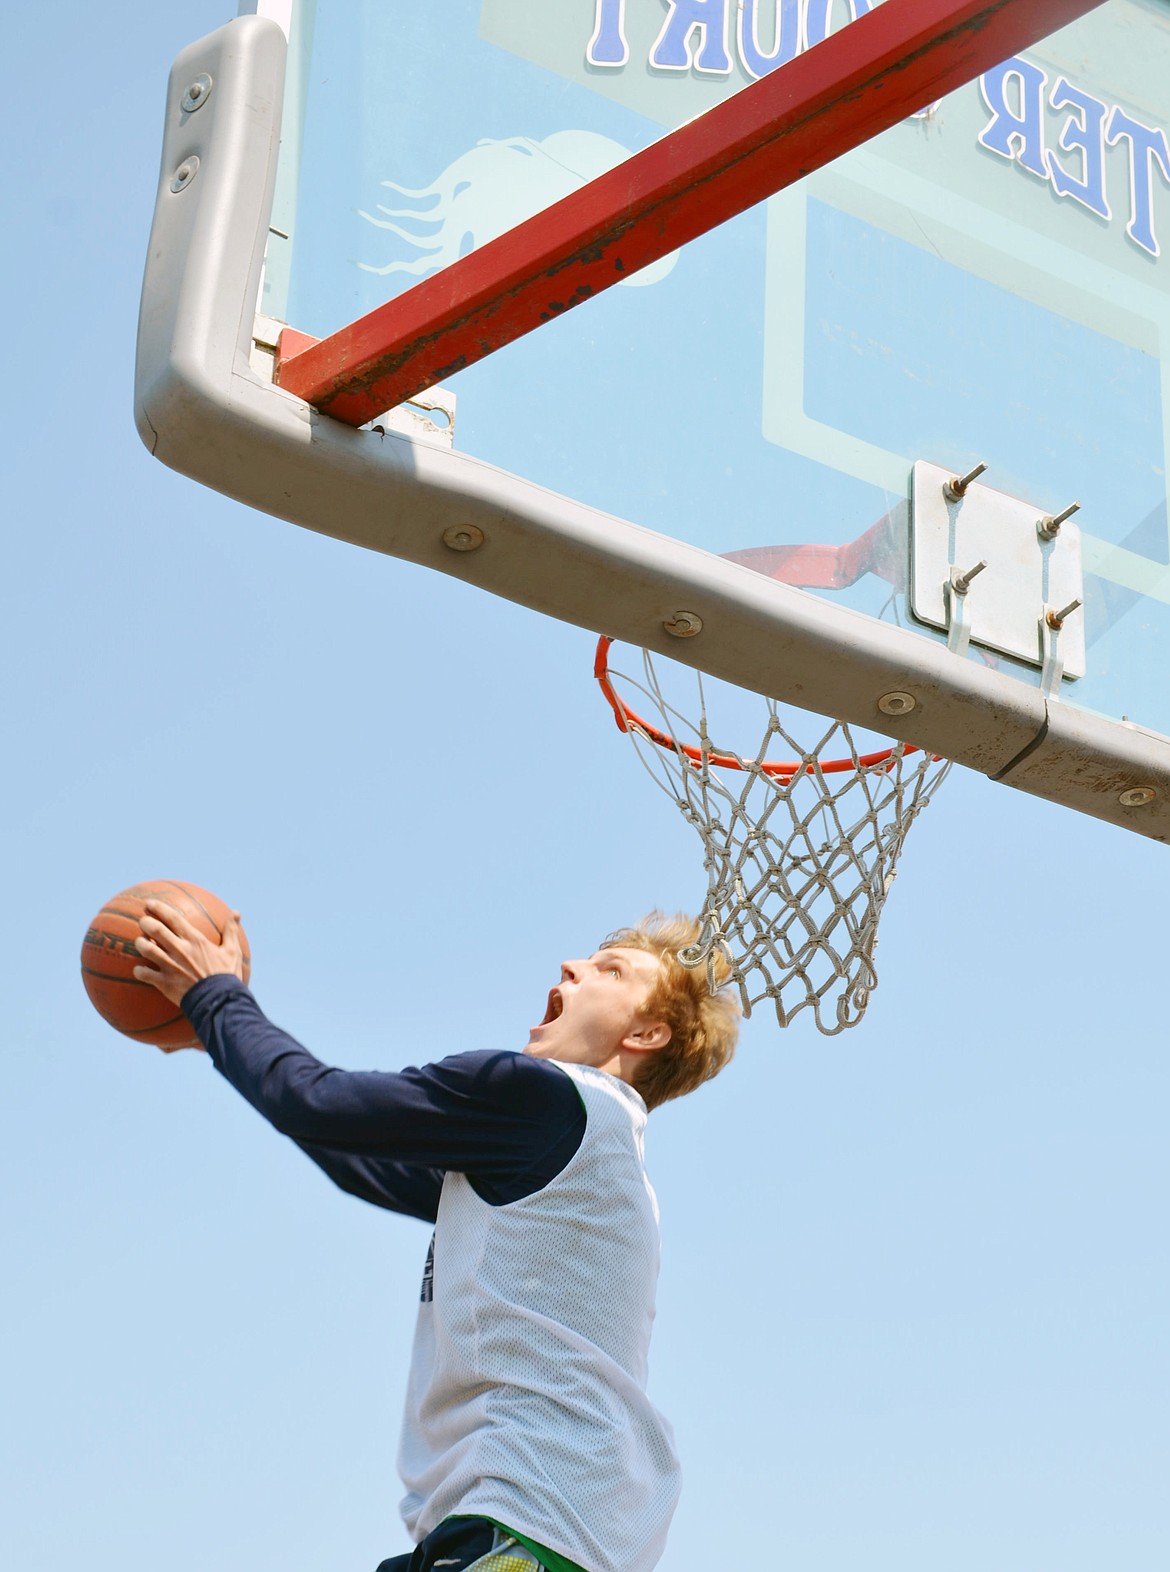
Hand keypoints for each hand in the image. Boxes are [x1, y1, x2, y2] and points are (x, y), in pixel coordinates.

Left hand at [133, 899, 247, 1007]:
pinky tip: (138, 970)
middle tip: (142, 922)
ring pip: (147, 949)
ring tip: (139, 942)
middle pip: (155, 930)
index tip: (149, 903)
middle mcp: (180, 949)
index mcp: (195, 940)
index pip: (173, 918)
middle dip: (145, 923)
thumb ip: (231, 930)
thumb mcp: (232, 951)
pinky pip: (144, 974)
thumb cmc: (227, 975)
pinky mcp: (165, 982)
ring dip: (140, 944)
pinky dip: (139, 971)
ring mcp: (170, 966)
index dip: (159, 909)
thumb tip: (237, 912)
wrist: (219, 1000)